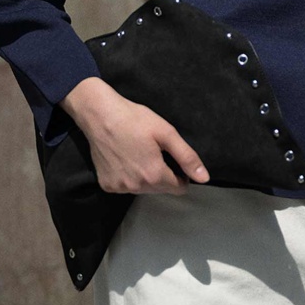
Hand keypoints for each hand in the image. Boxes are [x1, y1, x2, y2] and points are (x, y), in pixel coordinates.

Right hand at [59, 77, 210, 194]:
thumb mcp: (166, 132)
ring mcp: (119, 188)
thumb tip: (205, 178)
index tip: (173, 158)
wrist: (99, 115)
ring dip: (146, 176)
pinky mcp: (106, 185)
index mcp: (154, 175)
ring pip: (143, 189)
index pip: (179, 188)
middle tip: (154, 150)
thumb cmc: (134, 119)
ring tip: (139, 152)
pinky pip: (126, 186)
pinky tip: (125, 158)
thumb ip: (187, 157)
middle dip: (163, 174)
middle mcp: (136, 187)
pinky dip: (128, 176)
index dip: (181, 174)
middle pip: (161, 189)